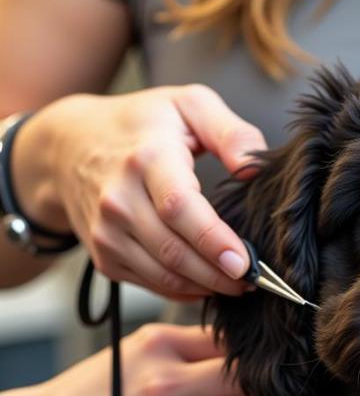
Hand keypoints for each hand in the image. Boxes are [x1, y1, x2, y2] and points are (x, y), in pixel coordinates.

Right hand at [14, 86, 266, 299]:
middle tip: (253, 280)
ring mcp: (106, 231)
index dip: (213, 240)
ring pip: (164, 276)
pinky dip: (184, 290)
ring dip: (206, 286)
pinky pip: (152, 284)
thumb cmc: (143, 125)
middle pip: (174, 252)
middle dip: (219, 275)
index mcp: (146, 159)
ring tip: (236, 284)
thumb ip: (231, 133)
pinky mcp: (104, 255)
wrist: (68, 146)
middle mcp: (118, 199)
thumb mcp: (189, 106)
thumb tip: (255, 168)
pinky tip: (206, 281)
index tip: (244, 263)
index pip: (179, 208)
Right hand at [39, 324, 269, 395]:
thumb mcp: (137, 354)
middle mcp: (167, 376)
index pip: (231, 340)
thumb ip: (186, 351)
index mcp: (160, 342)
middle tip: (276, 393)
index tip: (268, 363)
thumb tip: (242, 353)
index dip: (256, 353)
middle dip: (269, 385)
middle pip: (247, 374)